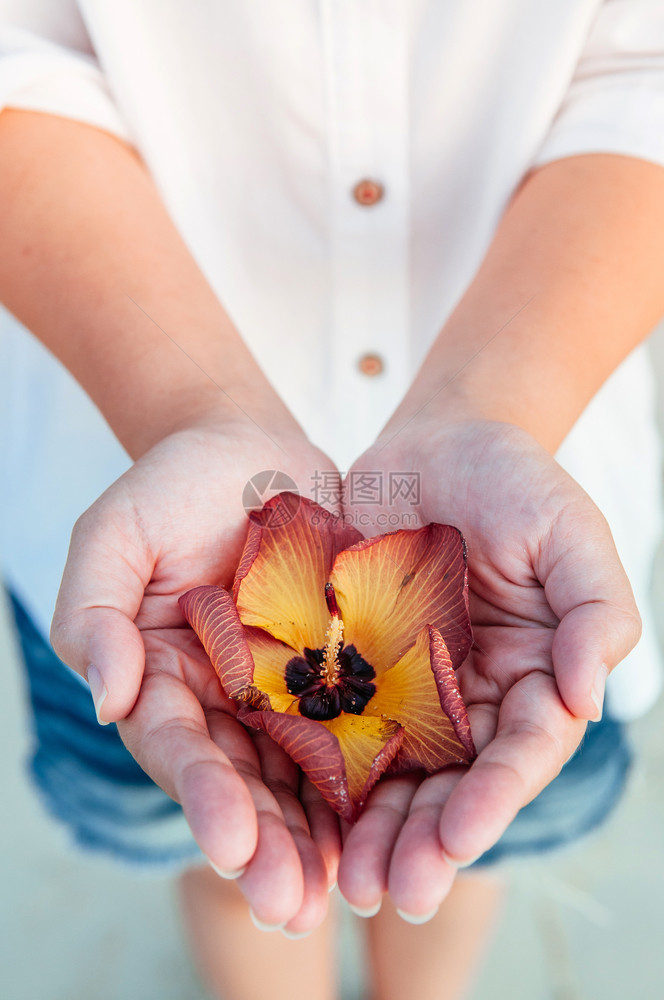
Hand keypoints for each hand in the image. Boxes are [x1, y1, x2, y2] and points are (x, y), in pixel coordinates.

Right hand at [50, 419, 340, 932]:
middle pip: (242, 782)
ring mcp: (286, 692)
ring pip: (303, 775)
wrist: (251, 449)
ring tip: (344, 893)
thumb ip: (95, 613)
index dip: (202, 796)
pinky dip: (373, 778)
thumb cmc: (172, 486)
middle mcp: (225, 701)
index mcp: (164, 679)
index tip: (231, 844)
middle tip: (292, 903)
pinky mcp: (343, 671)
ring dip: (321, 838)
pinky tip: (397, 824)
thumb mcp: (114, 535)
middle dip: (265, 845)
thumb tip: (107, 698)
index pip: (178, 748)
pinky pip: (359, 728)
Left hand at [337, 418, 640, 916]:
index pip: (522, 750)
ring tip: (346, 885)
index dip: (495, 798)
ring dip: (371, 831)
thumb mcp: (570, 530)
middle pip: (454, 782)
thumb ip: (596, 608)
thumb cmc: (514, 480)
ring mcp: (409, 686)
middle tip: (390, 892)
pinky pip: (335, 725)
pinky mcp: (352, 667)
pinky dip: (320, 773)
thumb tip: (590, 695)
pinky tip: (295, 815)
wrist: (434, 442)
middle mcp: (472, 697)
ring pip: (393, 773)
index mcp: (534, 676)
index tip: (458, 838)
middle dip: (426, 840)